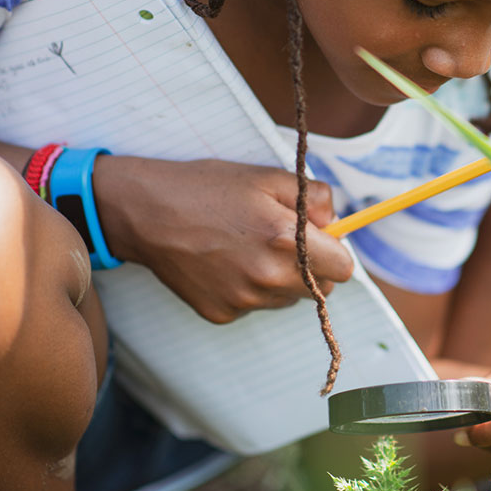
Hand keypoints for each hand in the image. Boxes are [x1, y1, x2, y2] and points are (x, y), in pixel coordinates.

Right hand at [95, 157, 353, 322]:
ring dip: (281, 279)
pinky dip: (250, 288)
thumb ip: (315, 198)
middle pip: (320, 289)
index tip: (319, 239)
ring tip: (248, 247)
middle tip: (283, 241)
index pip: (343, 269)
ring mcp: (244, 300)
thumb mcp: (268, 176)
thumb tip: (334, 222)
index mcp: (287, 241)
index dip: (334, 251)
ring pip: (287, 298)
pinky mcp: (222, 313)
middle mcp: (269, 277)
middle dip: (312, 267)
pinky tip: (226, 262)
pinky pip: (255, 304)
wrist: (147, 212)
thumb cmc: (208, 188)